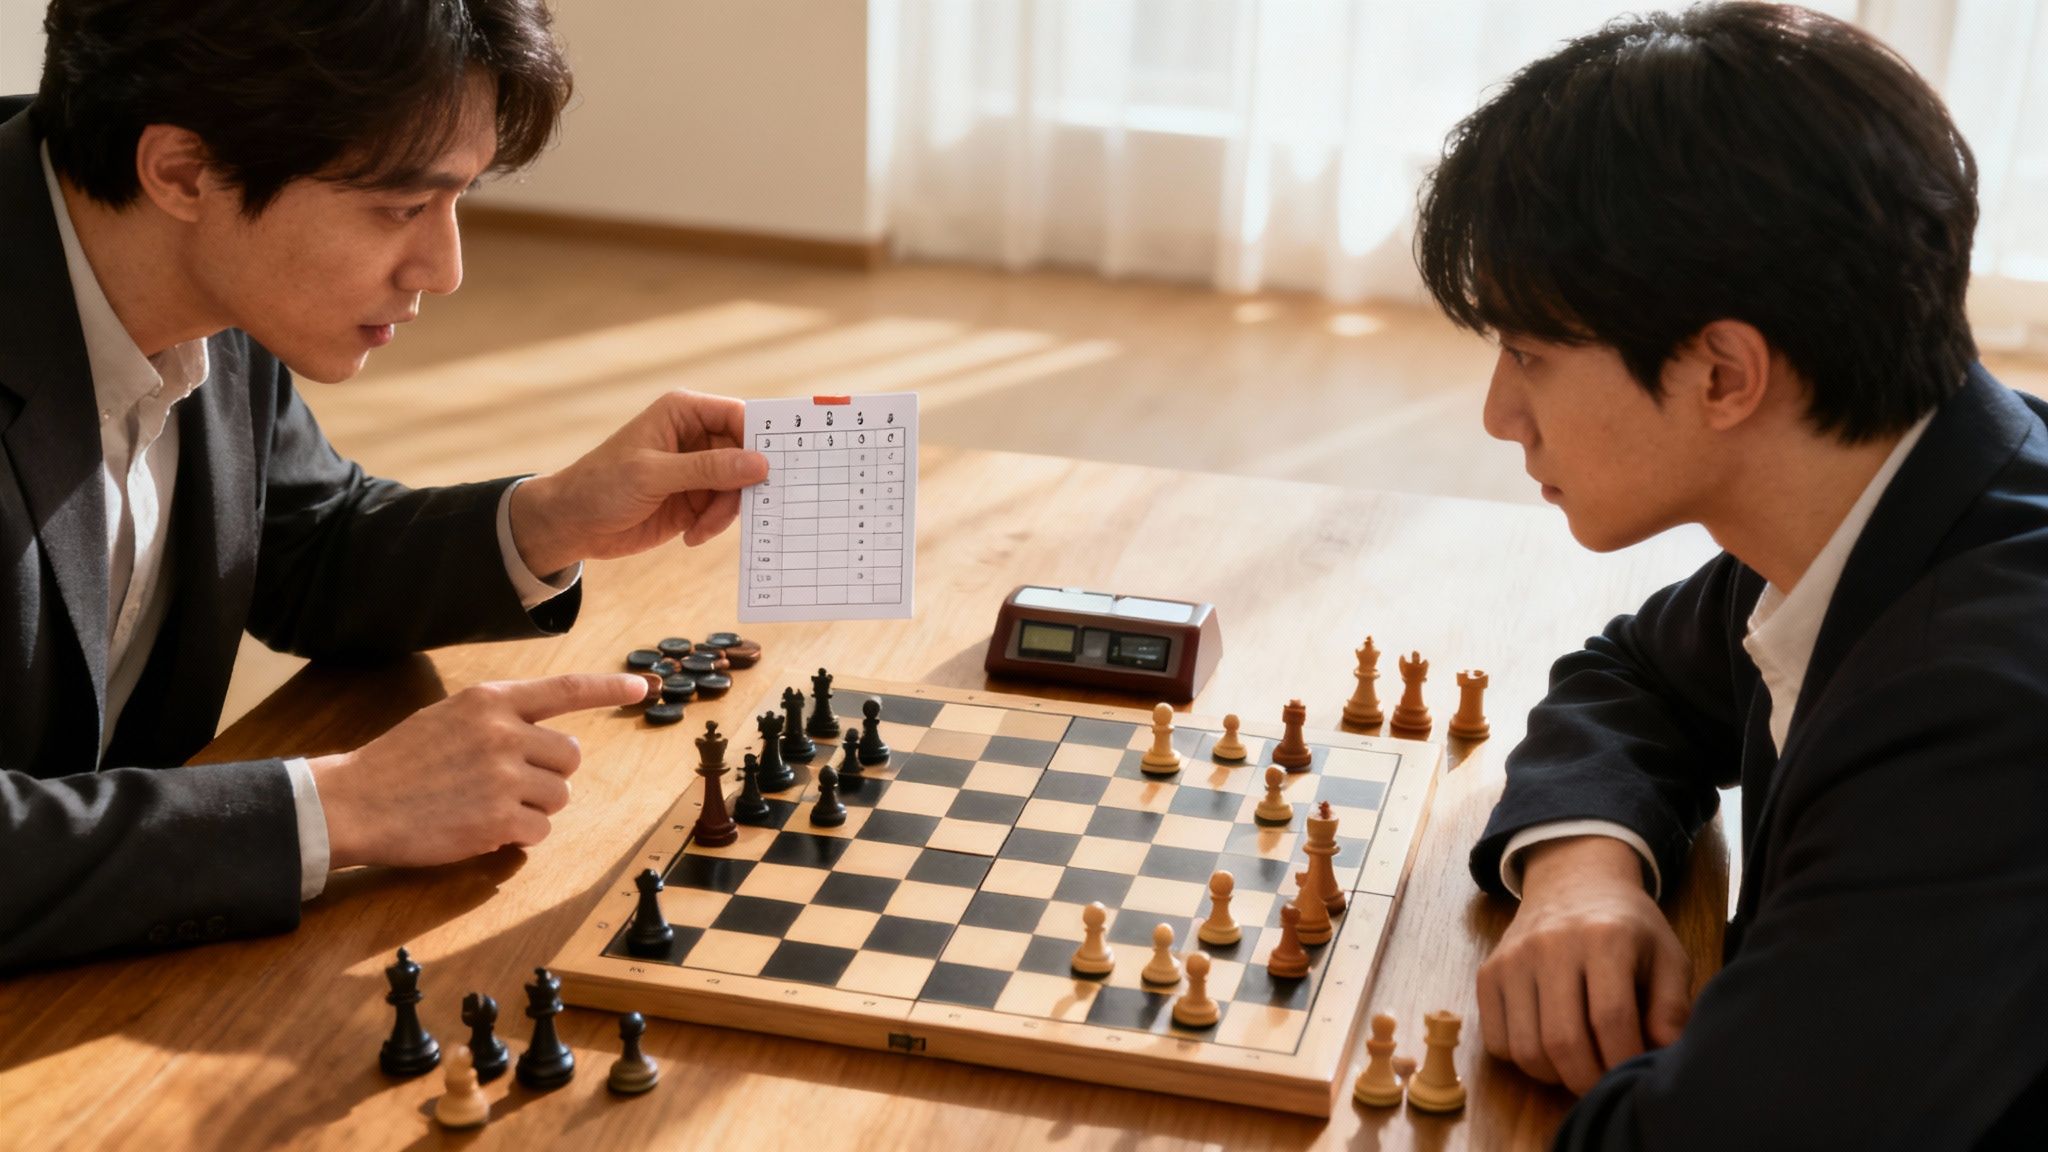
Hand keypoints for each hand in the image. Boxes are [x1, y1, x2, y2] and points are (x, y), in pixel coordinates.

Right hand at [309, 673, 648, 869]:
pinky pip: (539, 832)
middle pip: (569, 758)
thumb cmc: (401, 762)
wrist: (355, 802)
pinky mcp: (497, 820)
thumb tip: (546, 741)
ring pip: (558, 797)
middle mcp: (502, 733)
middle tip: (510, 785)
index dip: (608, 689)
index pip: (564, 689)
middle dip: (549, 776)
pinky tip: (484, 831)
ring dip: (533, 809)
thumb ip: (500, 720)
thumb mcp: (450, 717)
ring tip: (489, 807)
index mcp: (491, 701)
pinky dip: (519, 838)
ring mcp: (502, 777)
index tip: (642, 688)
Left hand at [507, 390, 769, 575]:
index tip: (774, 468)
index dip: (761, 438)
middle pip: (747, 455)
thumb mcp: (654, 474)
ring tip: (700, 529)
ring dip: (725, 512)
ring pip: (739, 486)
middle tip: (742, 509)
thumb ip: (708, 468)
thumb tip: (760, 464)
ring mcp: (698, 469)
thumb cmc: (602, 485)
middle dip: (745, 485)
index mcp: (684, 413)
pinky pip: (725, 509)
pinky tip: (691, 536)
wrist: (573, 524)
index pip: (739, 416)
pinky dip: (715, 525)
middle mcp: (696, 437)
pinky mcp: (696, 498)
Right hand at [1476, 836, 1692, 1094]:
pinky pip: (1496, 1041)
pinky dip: (1522, 1060)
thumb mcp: (1667, 955)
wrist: (1573, 880)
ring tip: (1576, 1067)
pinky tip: (1546, 1047)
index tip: (1632, 1077)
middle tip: (1602, 1085)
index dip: (1624, 1061)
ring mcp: (1512, 959)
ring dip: (1554, 1075)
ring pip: (1525, 1049)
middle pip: (1563, 1041)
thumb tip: (1660, 1057)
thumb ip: (1672, 1007)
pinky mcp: (1487, 973)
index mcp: (1605, 938)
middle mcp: (1551, 945)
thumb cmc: (1628, 926)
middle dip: (1587, 1080)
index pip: (1612, 1020)